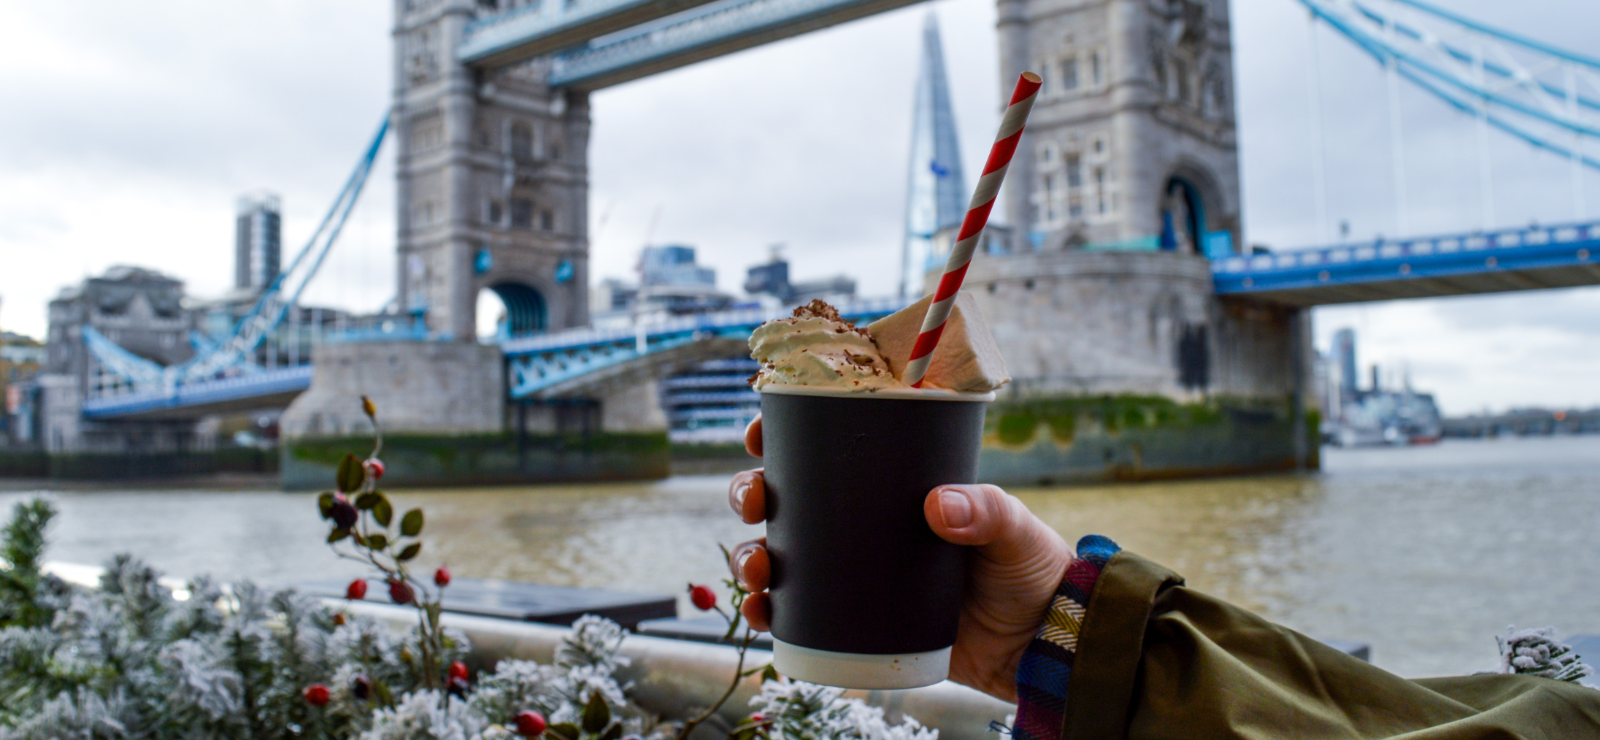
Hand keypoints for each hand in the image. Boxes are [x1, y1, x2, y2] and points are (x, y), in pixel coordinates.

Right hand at [726, 415, 1074, 702]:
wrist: (1037, 645)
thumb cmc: (1028, 570)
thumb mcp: (1013, 529)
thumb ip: (986, 512)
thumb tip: (939, 506)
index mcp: (892, 483)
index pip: (827, 445)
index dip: (783, 434)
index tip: (761, 432)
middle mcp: (861, 521)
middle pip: (785, 496)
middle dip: (751, 492)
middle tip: (754, 500)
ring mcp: (852, 570)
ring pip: (777, 552)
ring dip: (748, 554)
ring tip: (756, 567)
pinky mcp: (851, 619)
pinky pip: (793, 612)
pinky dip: (766, 610)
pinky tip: (759, 610)